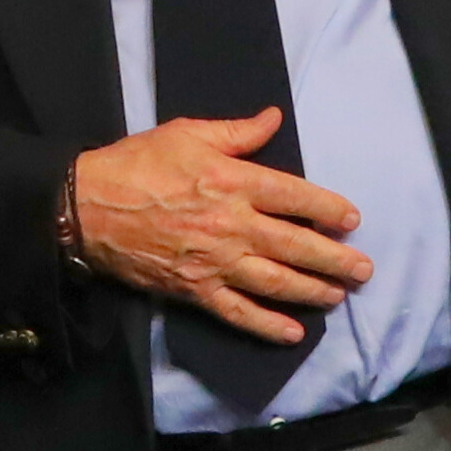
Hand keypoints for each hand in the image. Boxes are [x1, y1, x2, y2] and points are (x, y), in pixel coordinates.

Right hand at [71, 108, 372, 343]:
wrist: (87, 207)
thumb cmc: (136, 164)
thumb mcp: (187, 133)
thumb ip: (236, 132)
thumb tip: (273, 119)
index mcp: (233, 182)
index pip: (295, 197)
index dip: (328, 209)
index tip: (351, 220)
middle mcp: (232, 225)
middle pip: (296, 245)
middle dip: (335, 259)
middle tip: (363, 269)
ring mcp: (215, 262)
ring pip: (276, 281)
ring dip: (313, 291)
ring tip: (338, 295)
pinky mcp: (195, 290)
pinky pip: (239, 312)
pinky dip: (268, 326)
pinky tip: (294, 332)